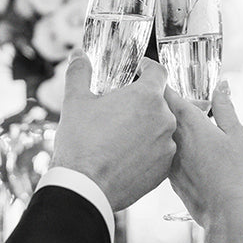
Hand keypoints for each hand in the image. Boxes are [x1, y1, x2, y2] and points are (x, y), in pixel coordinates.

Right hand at [50, 54, 175, 211]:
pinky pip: (159, 151)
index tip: (137, 70)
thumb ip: (80, 72)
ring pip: (159, 127)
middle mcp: (164, 119)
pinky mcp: (164, 169)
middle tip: (119, 106)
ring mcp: (167, 146)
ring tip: (120, 133)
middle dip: (141, 101)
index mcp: (147, 97)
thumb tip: (78, 55)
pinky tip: (125, 153)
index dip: (146, 68)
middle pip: (158, 101)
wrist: (84, 187)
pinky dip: (147, 149)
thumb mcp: (76, 100)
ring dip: (145, 126)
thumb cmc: (80, 143)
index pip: (158, 72)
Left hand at [167, 81, 242, 228]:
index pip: (165, 91)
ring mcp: (167, 158)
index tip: (146, 64)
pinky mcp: (168, 176)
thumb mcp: (237, 134)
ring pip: (159, 132)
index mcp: (188, 122)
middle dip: (159, 98)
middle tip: (166, 91)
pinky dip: (167, 144)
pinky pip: (163, 151)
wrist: (226, 212)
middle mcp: (172, 138)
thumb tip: (221, 85)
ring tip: (177, 120)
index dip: (154, 75)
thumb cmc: (235, 173)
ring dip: (162, 122)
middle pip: (157, 110)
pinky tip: (185, 149)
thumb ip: (225, 107)